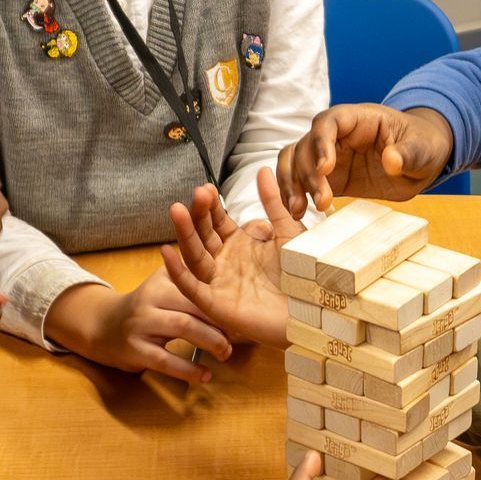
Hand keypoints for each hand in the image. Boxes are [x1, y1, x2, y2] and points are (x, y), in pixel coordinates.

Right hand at [48, 271, 233, 384]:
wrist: (104, 327)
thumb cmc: (147, 306)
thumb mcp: (163, 284)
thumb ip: (192, 277)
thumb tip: (235, 275)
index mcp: (162, 279)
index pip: (197, 286)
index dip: (221, 301)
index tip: (240, 312)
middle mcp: (150, 298)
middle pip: (193, 306)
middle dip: (220, 322)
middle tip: (237, 337)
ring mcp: (141, 324)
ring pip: (182, 328)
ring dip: (210, 342)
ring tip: (226, 353)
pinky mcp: (135, 350)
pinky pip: (166, 361)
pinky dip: (189, 370)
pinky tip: (206, 376)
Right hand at [159, 171, 303, 347]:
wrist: (314, 310)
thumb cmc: (303, 274)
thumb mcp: (287, 232)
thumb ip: (273, 203)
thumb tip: (261, 170)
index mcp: (238, 245)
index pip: (217, 221)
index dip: (211, 206)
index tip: (207, 188)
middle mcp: (224, 262)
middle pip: (203, 235)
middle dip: (198, 214)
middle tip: (197, 193)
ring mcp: (218, 282)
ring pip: (194, 255)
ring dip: (184, 233)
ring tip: (176, 210)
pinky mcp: (215, 304)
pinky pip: (192, 287)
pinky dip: (178, 271)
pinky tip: (167, 251)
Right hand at [276, 104, 453, 218]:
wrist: (421, 161)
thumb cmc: (422, 145)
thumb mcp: (422, 149)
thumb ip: (407, 153)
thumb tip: (392, 160)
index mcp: (358, 119)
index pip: (329, 121)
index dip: (321, 142)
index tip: (326, 168)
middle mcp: (337, 134)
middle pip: (306, 144)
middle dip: (308, 173)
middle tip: (322, 201)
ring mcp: (328, 154)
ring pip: (294, 160)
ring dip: (291, 183)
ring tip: (298, 210)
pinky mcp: (328, 176)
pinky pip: (300, 179)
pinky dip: (293, 193)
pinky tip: (298, 212)